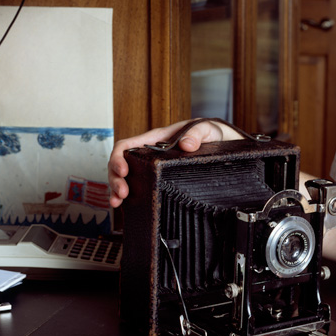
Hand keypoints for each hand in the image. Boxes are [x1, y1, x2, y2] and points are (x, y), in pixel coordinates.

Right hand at [107, 118, 234, 206]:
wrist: (220, 143)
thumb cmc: (208, 133)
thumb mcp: (206, 128)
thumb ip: (197, 133)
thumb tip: (186, 145)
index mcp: (155, 139)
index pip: (127, 145)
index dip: (118, 157)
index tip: (124, 171)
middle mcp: (148, 154)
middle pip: (121, 164)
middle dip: (115, 179)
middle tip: (122, 193)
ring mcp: (151, 168)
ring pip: (124, 177)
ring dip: (117, 189)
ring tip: (118, 202)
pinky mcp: (157, 180)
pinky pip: (137, 187)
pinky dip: (127, 197)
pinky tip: (124, 206)